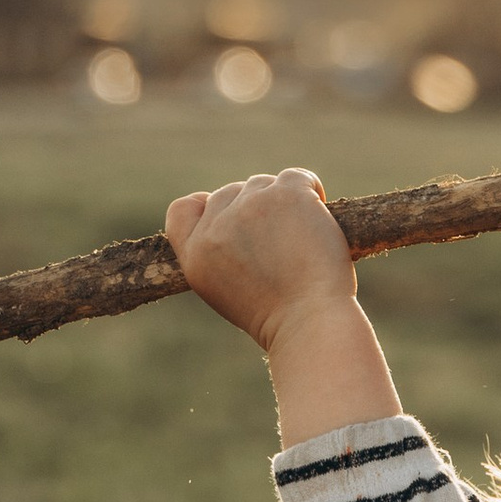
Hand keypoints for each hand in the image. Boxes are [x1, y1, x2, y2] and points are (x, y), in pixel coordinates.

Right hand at [165, 165, 357, 348]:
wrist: (311, 325)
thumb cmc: (279, 318)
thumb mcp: (227, 293)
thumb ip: (219, 252)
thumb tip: (236, 214)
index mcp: (195, 258)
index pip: (182, 209)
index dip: (205, 206)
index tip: (231, 217)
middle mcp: (216, 229)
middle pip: (230, 193)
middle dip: (254, 211)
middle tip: (282, 247)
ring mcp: (249, 207)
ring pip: (263, 184)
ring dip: (282, 203)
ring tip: (301, 241)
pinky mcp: (285, 196)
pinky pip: (297, 176)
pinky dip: (310, 191)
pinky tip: (318, 218)